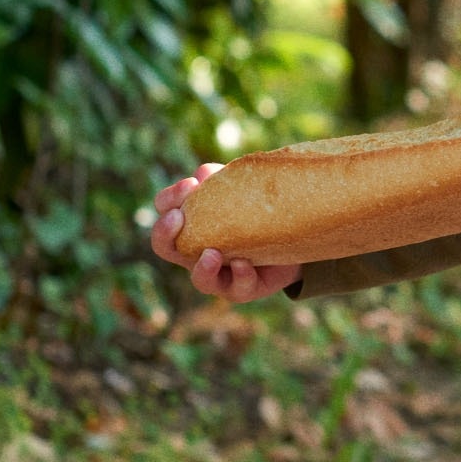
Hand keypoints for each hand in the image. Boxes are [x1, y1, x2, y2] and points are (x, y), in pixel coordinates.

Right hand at [150, 166, 300, 302]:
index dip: (169, 199)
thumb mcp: (241, 191)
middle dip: (165, 233)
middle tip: (178, 217)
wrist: (296, 241)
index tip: (190, 185)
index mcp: (191, 225)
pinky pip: (238, 287)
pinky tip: (244, 263)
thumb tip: (203, 173)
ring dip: (203, 266)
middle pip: (164, 248)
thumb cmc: (258, 212)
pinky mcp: (243, 289)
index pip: (165, 210)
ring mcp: (219, 274)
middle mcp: (197, 253)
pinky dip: (240, 275)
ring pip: (200, 279)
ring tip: (212, 252)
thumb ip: (222, 181)